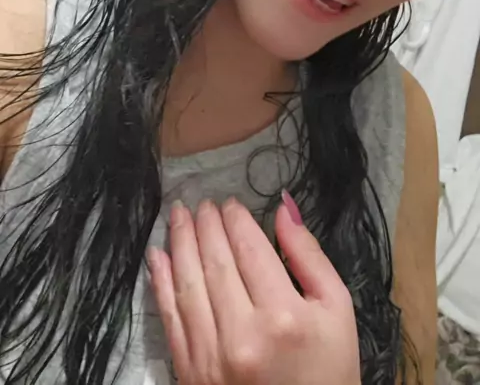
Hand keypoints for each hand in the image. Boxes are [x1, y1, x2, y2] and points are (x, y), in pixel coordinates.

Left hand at [148, 193, 360, 384]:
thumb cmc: (329, 371)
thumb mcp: (338, 310)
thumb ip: (310, 255)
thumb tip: (283, 207)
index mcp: (283, 316)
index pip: (249, 249)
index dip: (235, 220)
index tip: (230, 203)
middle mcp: (242, 334)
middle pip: (215, 262)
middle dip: (205, 225)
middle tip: (202, 204)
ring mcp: (211, 357)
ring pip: (187, 285)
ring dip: (179, 244)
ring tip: (178, 216)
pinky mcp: (191, 374)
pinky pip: (170, 319)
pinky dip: (161, 283)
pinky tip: (157, 256)